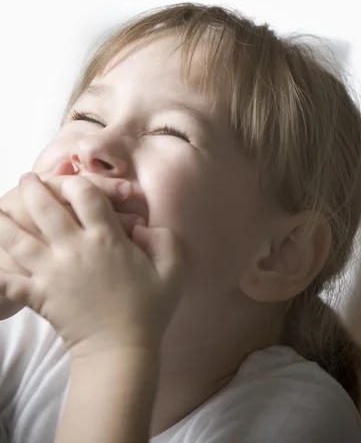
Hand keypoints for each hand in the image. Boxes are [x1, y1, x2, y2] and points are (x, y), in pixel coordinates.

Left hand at [0, 173, 183, 356]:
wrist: (120, 350)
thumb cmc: (149, 309)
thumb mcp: (173, 269)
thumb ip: (164, 239)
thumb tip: (143, 227)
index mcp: (106, 239)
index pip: (84, 195)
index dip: (75, 181)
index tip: (70, 181)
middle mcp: (75, 249)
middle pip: (44, 208)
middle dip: (32, 189)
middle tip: (26, 181)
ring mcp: (52, 272)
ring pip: (17, 238)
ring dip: (5, 220)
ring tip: (0, 208)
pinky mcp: (37, 295)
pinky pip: (8, 279)